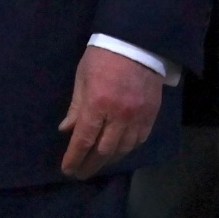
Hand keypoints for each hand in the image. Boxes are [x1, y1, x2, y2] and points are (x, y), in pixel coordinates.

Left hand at [59, 45, 162, 179]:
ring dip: (108, 160)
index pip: (84, 139)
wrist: (136, 44)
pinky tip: (118, 152)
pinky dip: (127, 150)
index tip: (68, 170)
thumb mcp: (82, 78)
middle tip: (81, 173)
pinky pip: (139, 141)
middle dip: (90, 165)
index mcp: (98, 104)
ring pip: (123, 149)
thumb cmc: (102, 57)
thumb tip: (66, 130)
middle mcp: (119, 116)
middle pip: (104, 150)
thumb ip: (76, 107)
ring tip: (97, 164)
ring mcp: (138, 117)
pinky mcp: (152, 116)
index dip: (75, 157)